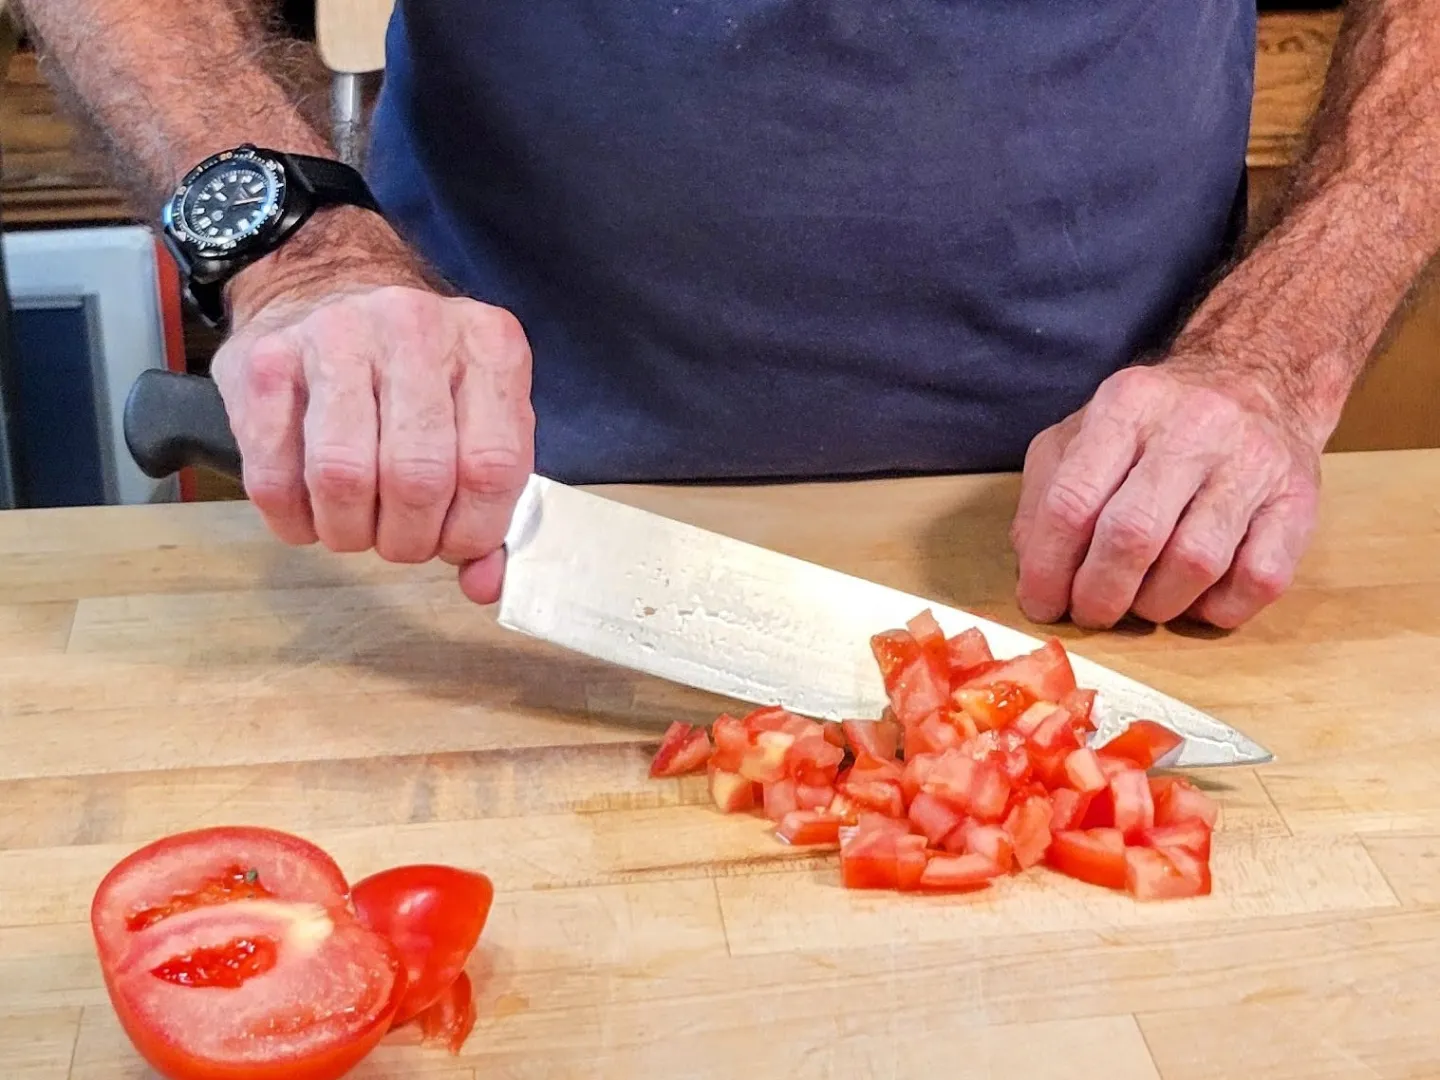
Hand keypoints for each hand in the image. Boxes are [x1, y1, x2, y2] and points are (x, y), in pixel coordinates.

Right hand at [210, 209, 534, 604]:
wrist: (324, 285)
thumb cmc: (414, 375)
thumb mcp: (475, 419)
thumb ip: (489, 505)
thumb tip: (485, 586)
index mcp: (488, 345)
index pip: (492, 468)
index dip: (472, 531)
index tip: (453, 543)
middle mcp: (415, 329)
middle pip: (417, 477)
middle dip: (408, 538)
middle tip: (399, 540)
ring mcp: (335, 337)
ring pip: (343, 477)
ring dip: (349, 532)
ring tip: (354, 527)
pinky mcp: (264, 362)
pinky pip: (274, 476)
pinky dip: (294, 520)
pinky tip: (310, 511)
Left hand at [1009, 363, 1320, 629]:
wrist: (1259, 381)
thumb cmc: (1154, 426)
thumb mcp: (1082, 434)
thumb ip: (1046, 494)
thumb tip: (1036, 568)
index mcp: (1128, 405)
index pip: (1072, 501)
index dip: (1048, 568)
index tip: (1040, 604)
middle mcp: (1195, 426)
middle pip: (1132, 535)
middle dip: (1099, 595)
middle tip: (1091, 613)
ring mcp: (1254, 463)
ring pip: (1195, 563)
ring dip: (1156, 605)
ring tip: (1141, 601)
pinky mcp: (1299, 502)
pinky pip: (1257, 580)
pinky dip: (1217, 609)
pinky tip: (1196, 598)